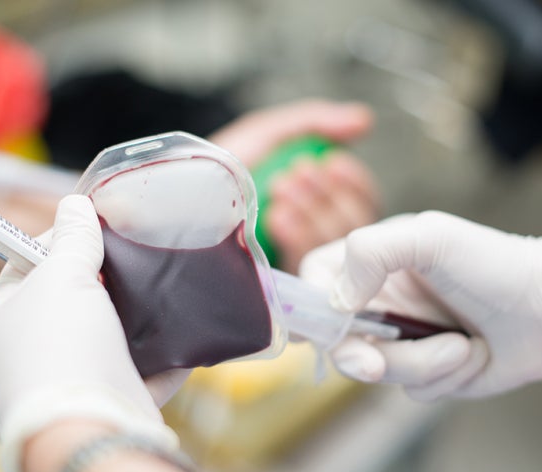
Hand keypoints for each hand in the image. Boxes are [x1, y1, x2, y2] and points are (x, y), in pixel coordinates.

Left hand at [0, 195, 182, 471]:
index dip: (59, 240)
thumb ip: (72, 240)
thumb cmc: (61, 347)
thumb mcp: (61, 279)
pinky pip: (144, 374)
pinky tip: (189, 337)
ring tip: (169, 287)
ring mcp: (75, 382)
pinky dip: (166, 359)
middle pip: (73, 302)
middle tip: (139, 252)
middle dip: (108, 280)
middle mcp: (33, 354)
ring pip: (112, 338)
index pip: (24, 265)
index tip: (96, 224)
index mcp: (2, 321)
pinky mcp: (114, 404)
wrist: (90, 431)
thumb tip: (74, 203)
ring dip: (141, 319)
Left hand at [210, 99, 379, 271]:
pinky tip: (278, 217)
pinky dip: (299, 236)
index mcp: (323, 199)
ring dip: (314, 212)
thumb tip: (365, 120)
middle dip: (329, 196)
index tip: (331, 164)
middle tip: (295, 175)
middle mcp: (317, 231)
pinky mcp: (281, 281)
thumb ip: (315, 124)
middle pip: (357, 225)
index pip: (364, 201)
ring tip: (281, 190)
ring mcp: (299, 258)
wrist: (177, 195)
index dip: (355, 184)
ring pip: (336, 244)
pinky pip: (309, 264)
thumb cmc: (218, 168)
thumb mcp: (267, 134)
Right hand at [300, 202, 541, 401]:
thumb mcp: (429, 237)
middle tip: (376, 361)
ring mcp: (404, 338)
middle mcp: (382, 300)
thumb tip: (334, 301)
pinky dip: (444, 375)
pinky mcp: (429, 371)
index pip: (314, 280)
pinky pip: (412, 388)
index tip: (322, 323)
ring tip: (462, 345)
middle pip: (334, 337)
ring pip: (375, 370)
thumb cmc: (497, 264)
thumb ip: (369, 252)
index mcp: (375, 262)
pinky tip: (474, 355)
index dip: (308, 303)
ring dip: (420, 362)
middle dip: (359, 353)